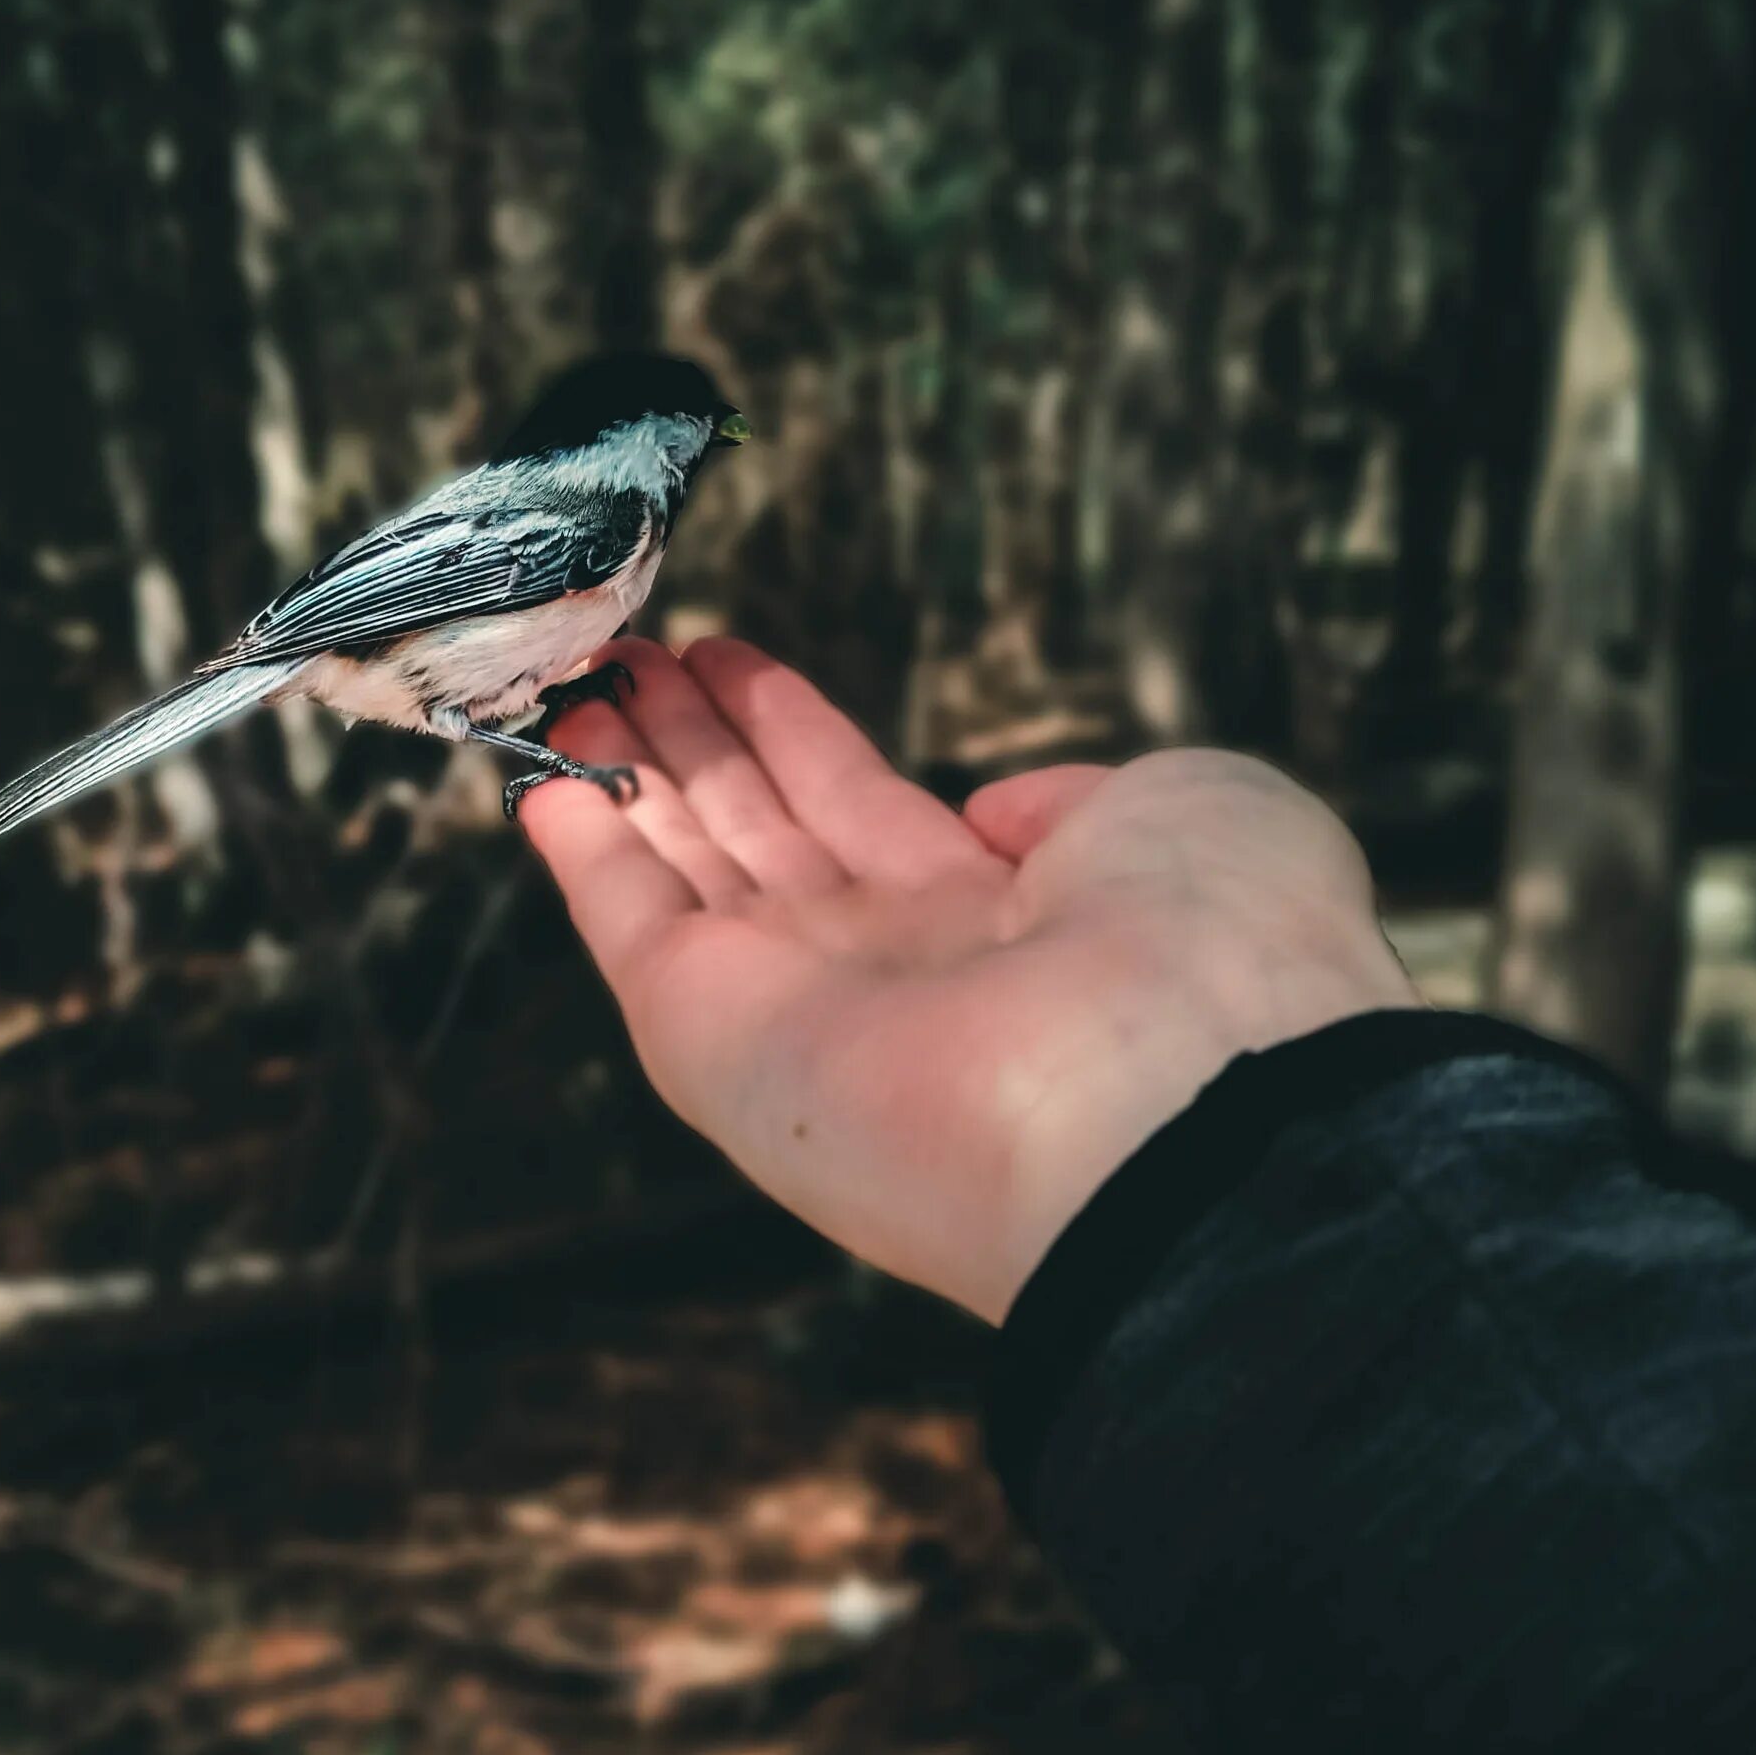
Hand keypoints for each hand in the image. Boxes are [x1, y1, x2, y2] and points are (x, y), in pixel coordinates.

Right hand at [520, 639, 1421, 1321]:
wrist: (1177, 1105)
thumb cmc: (1213, 947)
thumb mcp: (1184, 810)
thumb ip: (1075, 801)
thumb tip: (994, 816)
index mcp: (1008, 926)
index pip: (871, 814)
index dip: (795, 732)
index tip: (732, 658)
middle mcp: (894, 976)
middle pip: (764, 836)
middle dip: (697, 741)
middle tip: (632, 649)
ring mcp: (798, 1011)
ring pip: (689, 867)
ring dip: (629, 772)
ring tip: (578, 679)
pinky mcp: (710, 1037)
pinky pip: (633, 925)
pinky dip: (581, 854)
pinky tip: (541, 782)